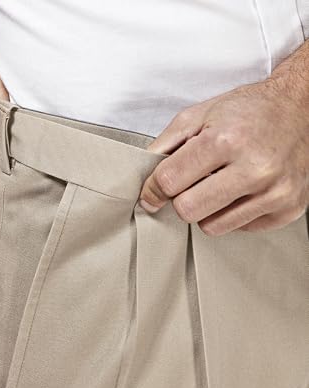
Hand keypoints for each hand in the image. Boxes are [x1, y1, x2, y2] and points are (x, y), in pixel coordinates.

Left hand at [139, 80, 308, 234]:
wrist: (300, 108)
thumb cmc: (247, 111)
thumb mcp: (197, 115)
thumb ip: (164, 147)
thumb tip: (144, 183)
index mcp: (226, 140)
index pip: (169, 182)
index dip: (154, 188)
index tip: (154, 190)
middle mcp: (255, 168)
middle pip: (188, 210)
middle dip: (181, 198)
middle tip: (192, 183)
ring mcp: (275, 191)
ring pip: (211, 226)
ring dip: (207, 209)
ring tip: (220, 183)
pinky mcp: (288, 208)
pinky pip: (238, 228)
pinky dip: (232, 213)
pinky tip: (242, 190)